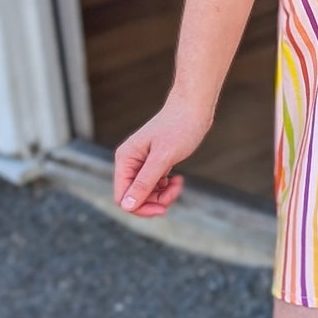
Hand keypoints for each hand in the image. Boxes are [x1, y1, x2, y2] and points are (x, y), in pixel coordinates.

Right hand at [114, 92, 213, 215]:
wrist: (194, 108)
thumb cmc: (180, 127)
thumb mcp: (163, 157)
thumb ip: (144, 182)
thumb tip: (127, 205)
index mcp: (125, 159)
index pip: (123, 197)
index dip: (141, 207)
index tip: (163, 208)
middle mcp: (129, 162)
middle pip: (134, 198)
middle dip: (155, 201)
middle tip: (175, 190)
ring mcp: (141, 163)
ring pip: (146, 193)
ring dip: (163, 195)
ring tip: (178, 183)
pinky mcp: (154, 163)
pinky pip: (155, 185)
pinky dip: (166, 187)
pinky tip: (178, 178)